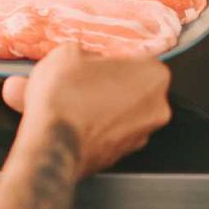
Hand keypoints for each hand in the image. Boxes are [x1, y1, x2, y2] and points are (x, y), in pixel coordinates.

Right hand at [0, 44, 170, 176]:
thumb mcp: (69, 52)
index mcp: (153, 75)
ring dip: (100, 106)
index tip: (94, 59)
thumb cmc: (65, 97)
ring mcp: (141, 136)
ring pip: (121, 112)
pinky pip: (109, 133)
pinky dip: (94, 127)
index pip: (137, 57)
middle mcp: (156, 108)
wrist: (51, 144)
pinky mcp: (121, 156)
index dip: (111, 57)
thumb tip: (84, 58)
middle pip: (132, 87)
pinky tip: (72, 121)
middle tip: (80, 80)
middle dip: (107, 82)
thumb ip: (87, 51)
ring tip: (71, 102)